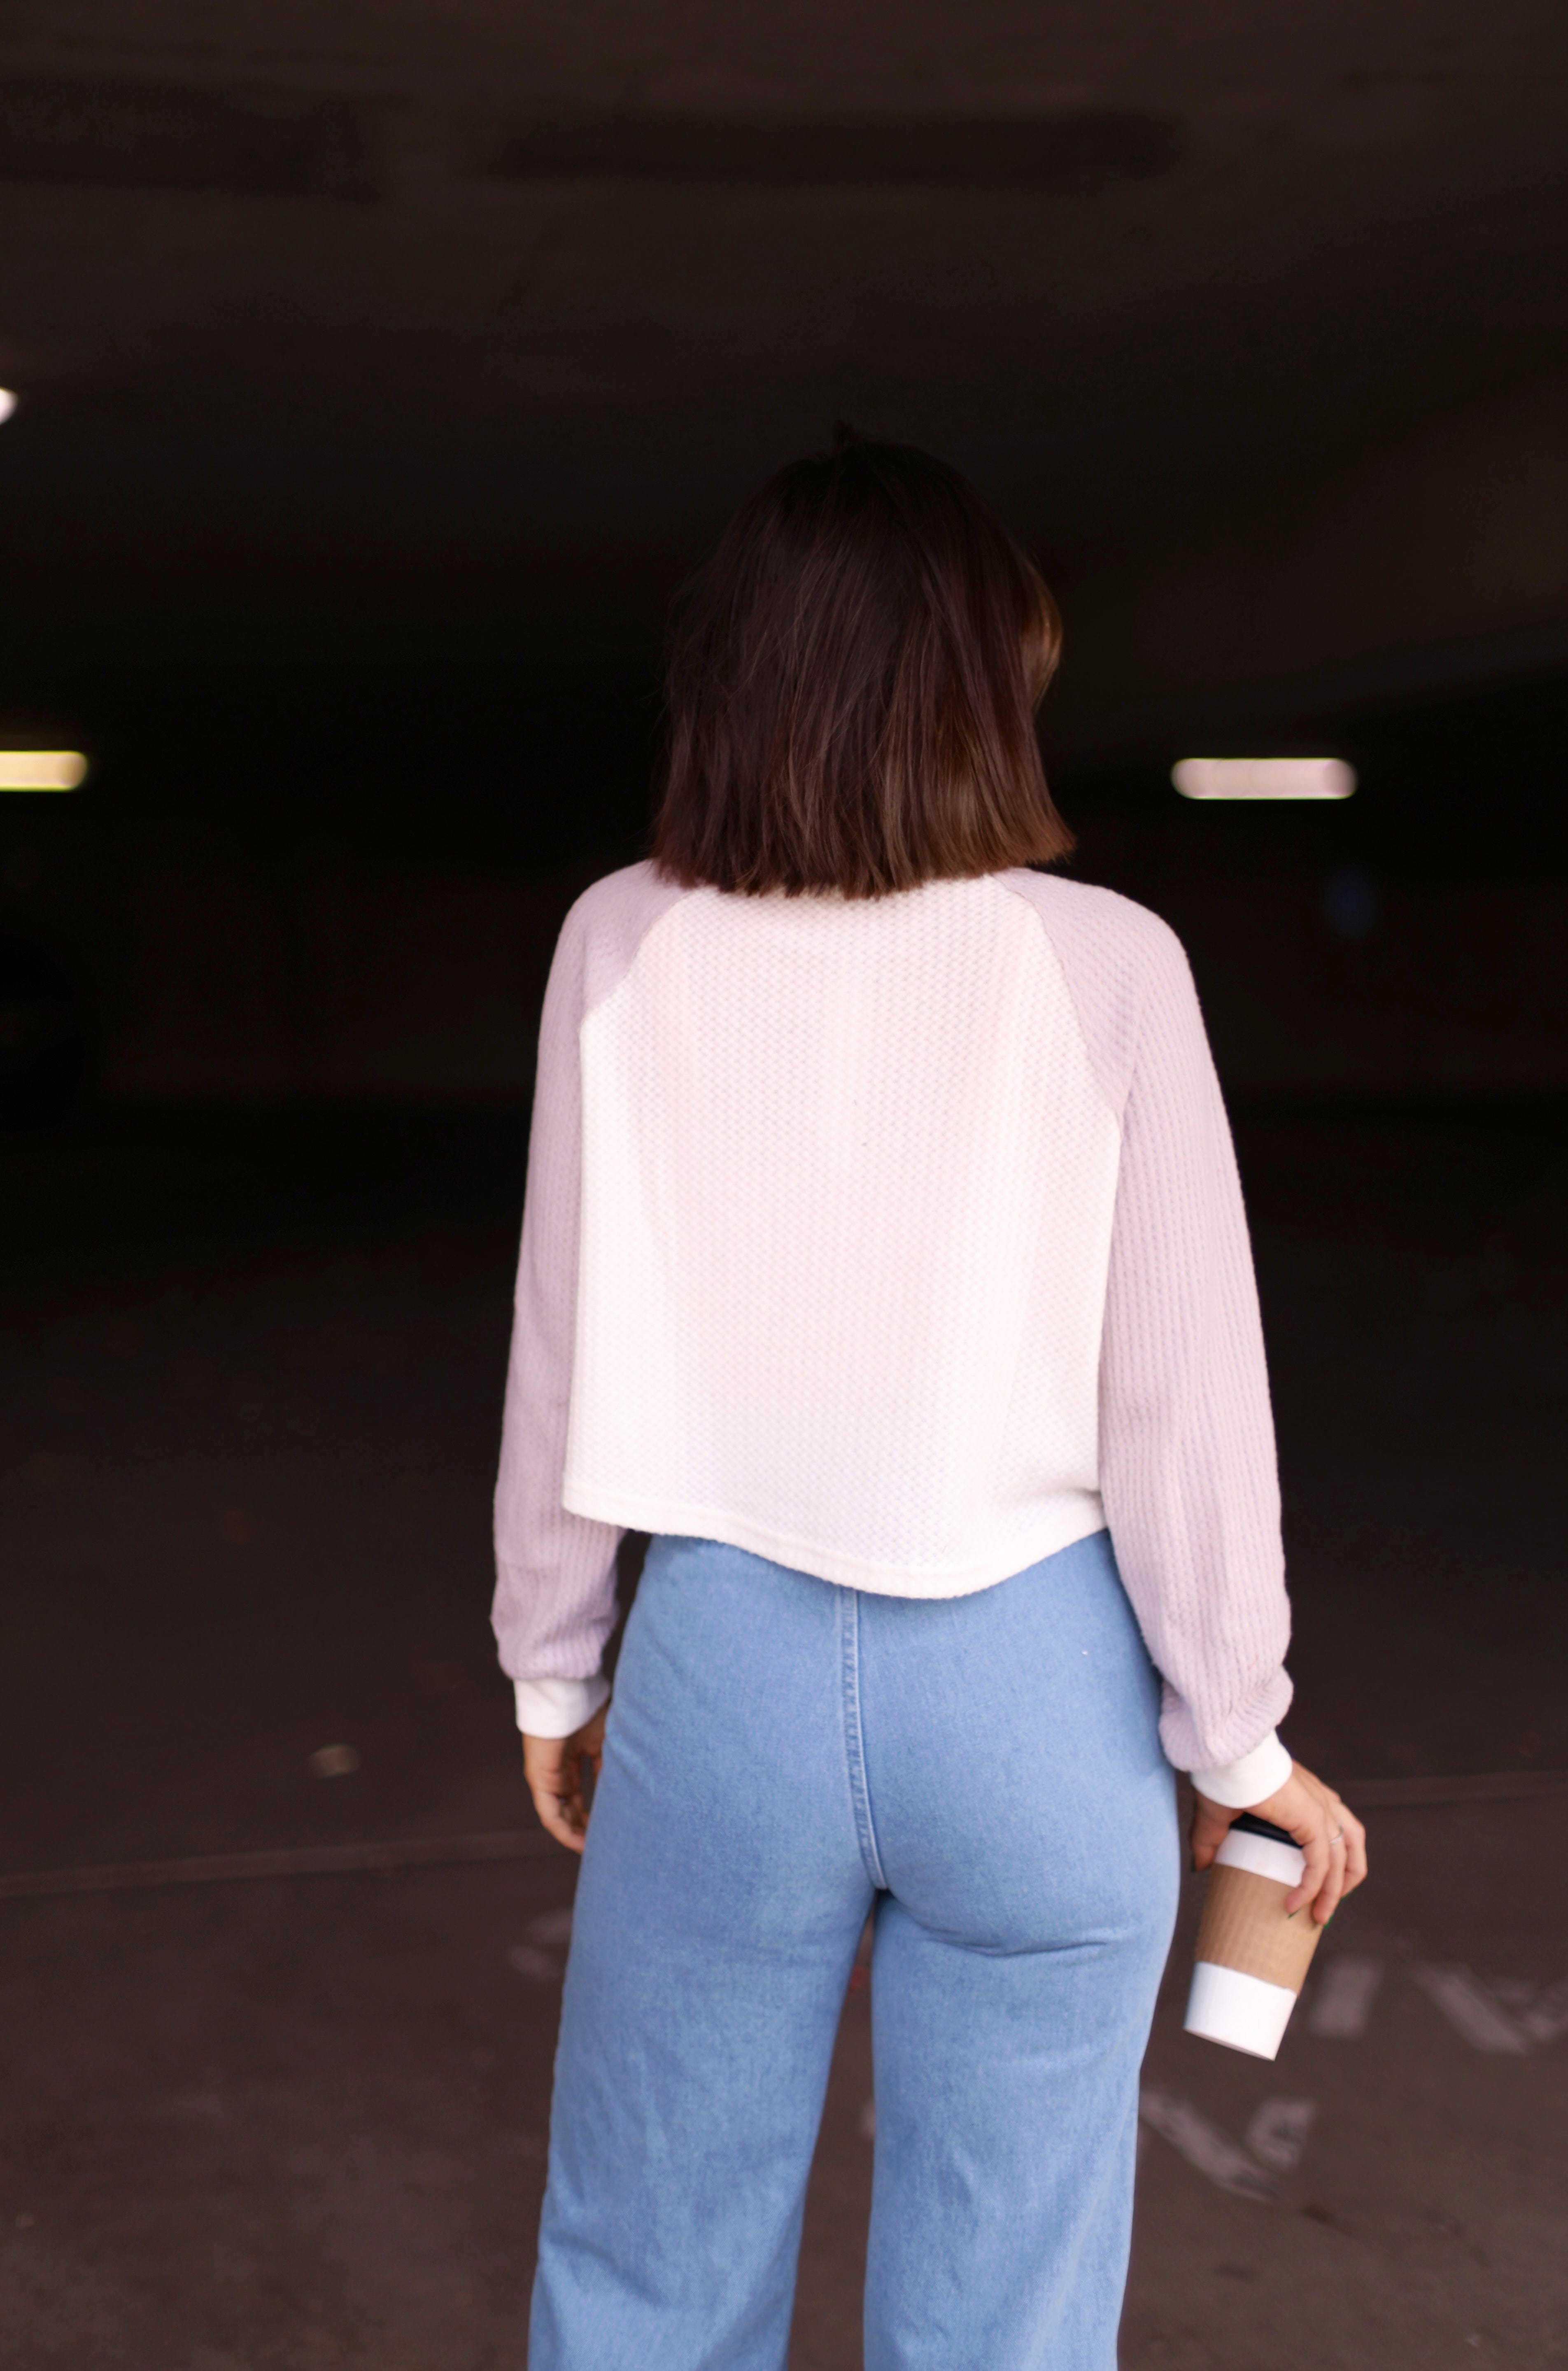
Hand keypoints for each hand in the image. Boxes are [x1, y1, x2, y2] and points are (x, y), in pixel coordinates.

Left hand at [522, 1704, 607, 1854]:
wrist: (567, 1694)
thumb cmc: (586, 1710)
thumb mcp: (604, 1743)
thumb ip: (606, 1768)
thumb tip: (619, 1793)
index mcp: (569, 1763)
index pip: (578, 1797)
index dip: (592, 1816)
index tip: (608, 1830)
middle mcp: (556, 1774)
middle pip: (568, 1810)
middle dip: (584, 1829)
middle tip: (602, 1845)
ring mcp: (546, 1778)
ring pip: (559, 1816)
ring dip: (574, 1834)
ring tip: (591, 1850)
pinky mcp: (539, 1780)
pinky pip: (549, 1813)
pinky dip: (563, 1830)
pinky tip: (578, 1842)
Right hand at [1191, 1757, 1367, 1925]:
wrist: (1226, 1758)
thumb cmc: (1221, 1776)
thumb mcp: (1217, 1816)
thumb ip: (1210, 1842)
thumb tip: (1201, 1868)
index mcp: (1307, 1796)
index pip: (1335, 1830)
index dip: (1333, 1862)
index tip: (1317, 1890)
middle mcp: (1321, 1801)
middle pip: (1352, 1846)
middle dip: (1343, 1881)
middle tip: (1325, 1908)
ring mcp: (1321, 1810)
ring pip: (1345, 1860)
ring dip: (1335, 1893)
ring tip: (1319, 1916)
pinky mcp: (1313, 1821)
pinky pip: (1321, 1866)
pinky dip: (1311, 1889)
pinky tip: (1293, 1905)